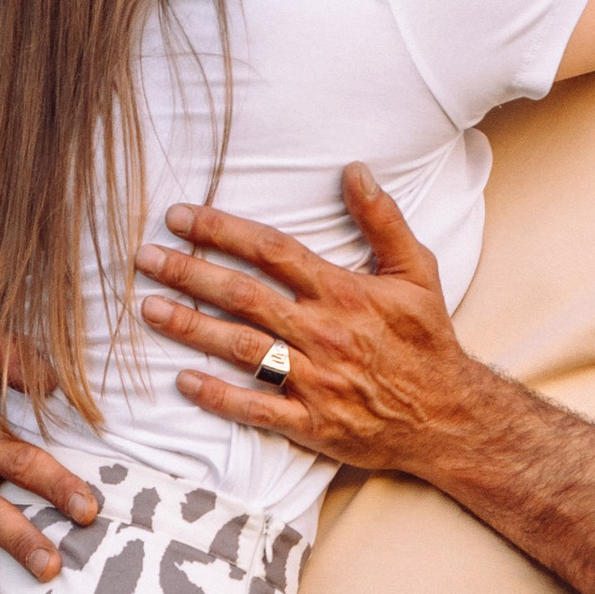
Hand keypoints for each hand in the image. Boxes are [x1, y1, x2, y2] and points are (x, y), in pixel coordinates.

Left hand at [134, 166, 496, 477]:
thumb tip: (356, 170)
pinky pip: (256, 408)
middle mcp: (324, 333)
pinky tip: (182, 381)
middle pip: (243, 296)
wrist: (449, 416)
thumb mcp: (417, 271)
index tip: (181, 217)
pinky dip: (218, 396)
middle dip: (189, 273)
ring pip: (240, 348)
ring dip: (190, 327)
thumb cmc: (428, 340)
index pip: (272, 251)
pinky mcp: (312, 423)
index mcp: (344, 293)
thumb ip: (383, 220)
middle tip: (145, 257)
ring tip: (148, 308)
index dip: (222, 230)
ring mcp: (315, 380)